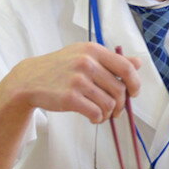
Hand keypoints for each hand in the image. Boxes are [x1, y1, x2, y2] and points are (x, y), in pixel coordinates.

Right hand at [5, 42, 141, 123]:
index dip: (135, 83)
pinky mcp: (70, 97)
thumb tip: (138, 62)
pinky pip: (96, 112)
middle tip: (115, 110)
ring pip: (109, 103)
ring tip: (101, 114)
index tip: (134, 93)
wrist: (30, 80)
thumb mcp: (84, 56)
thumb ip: (111, 60)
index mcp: (93, 50)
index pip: (126, 67)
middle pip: (119, 89)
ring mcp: (77, 80)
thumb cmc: (60, 68)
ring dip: (108, 113)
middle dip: (121, 104)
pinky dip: (98, 118)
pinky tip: (93, 117)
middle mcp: (86, 62)